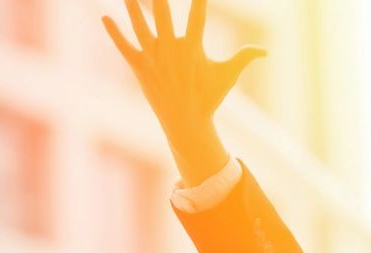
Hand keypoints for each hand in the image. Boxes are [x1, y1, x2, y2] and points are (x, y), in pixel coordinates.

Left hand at [102, 0, 266, 184]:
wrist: (185, 123)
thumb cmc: (209, 98)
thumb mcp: (228, 76)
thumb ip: (245, 58)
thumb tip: (266, 51)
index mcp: (193, 48)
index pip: (197, 13)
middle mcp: (171, 49)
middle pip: (162, 12)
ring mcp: (153, 58)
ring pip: (140, 25)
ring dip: (132, 6)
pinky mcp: (139, 67)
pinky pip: (124, 46)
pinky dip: (114, 32)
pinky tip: (104, 16)